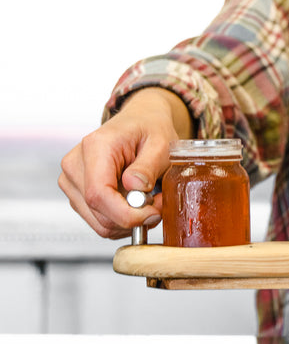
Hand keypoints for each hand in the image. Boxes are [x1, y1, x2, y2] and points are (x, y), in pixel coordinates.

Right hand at [58, 88, 190, 238]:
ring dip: (128, 220)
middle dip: (133, 218)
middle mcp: (75, 164)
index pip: (99, 194)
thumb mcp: (161, 144)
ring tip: (149, 201)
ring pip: (98, 221)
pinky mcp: (76, 192)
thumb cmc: (150, 130)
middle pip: (98, 211)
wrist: (139, 122)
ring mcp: (71, 180)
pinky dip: (120, 219)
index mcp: (95, 147)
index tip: (152, 214)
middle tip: (159, 205)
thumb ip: (148, 167)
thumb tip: (135, 187)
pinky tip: (135, 204)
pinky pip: (98, 220)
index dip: (126, 214)